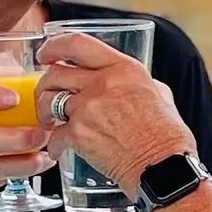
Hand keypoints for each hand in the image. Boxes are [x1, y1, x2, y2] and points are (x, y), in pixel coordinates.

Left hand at [38, 31, 195, 189]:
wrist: (164, 167)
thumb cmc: (167, 137)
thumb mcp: (160, 95)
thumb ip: (138, 84)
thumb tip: (126, 84)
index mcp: (123, 69)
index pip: (78, 43)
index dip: (54, 46)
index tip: (46, 54)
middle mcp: (103, 83)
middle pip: (56, 73)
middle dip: (46, 85)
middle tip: (46, 94)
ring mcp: (88, 108)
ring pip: (48, 101)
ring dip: (44, 112)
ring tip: (49, 122)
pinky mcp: (79, 134)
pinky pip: (54, 135)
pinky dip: (54, 145)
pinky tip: (59, 150)